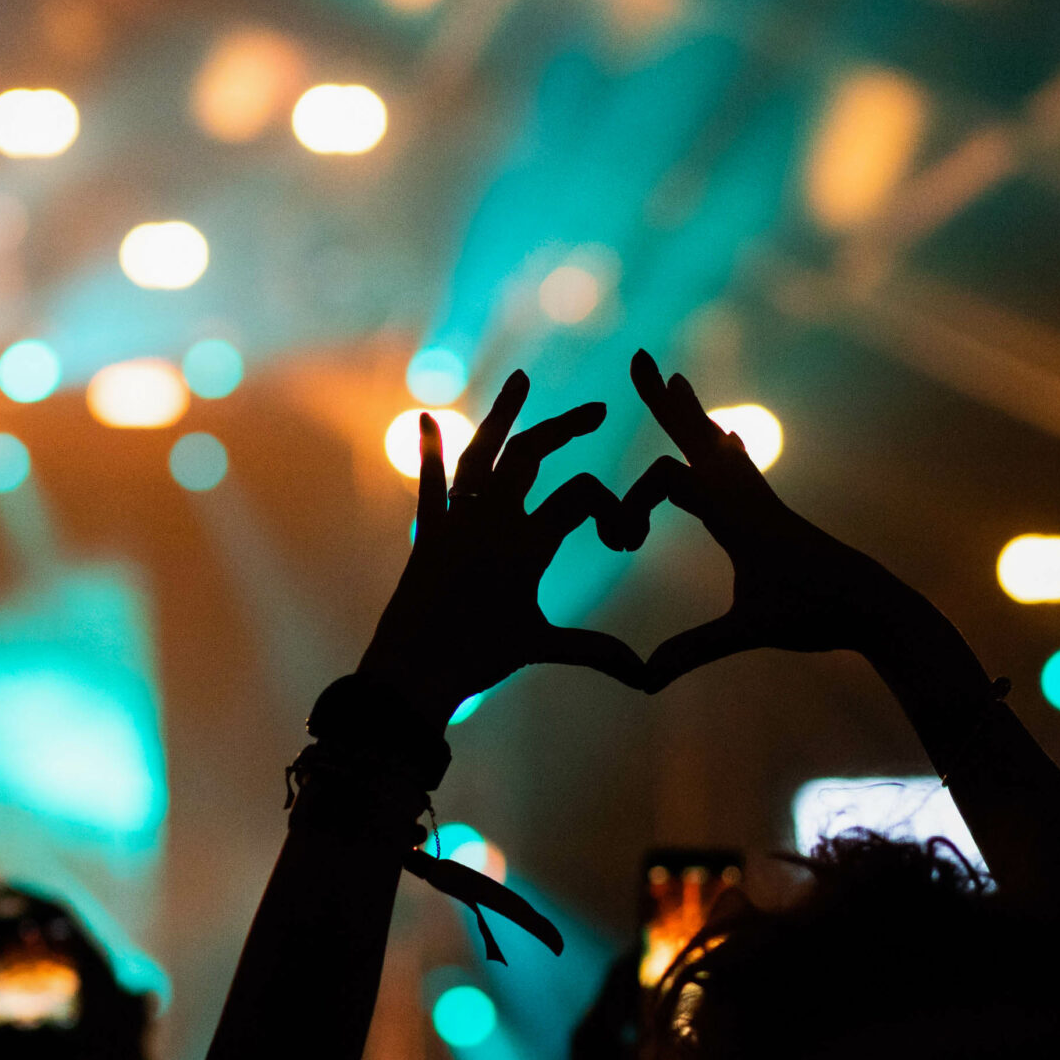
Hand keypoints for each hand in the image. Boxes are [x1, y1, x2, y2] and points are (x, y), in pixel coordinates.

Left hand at [359, 370, 646, 726]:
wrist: (412, 670)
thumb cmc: (479, 659)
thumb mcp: (541, 646)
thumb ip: (596, 651)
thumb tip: (647, 678)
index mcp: (529, 543)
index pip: (583, 497)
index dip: (613, 510)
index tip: (624, 541)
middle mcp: (493, 519)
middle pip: (534, 454)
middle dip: (568, 427)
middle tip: (598, 413)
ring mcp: (457, 520)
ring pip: (482, 453)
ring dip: (503, 414)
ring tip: (522, 381)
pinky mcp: (427, 532)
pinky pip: (430, 481)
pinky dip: (429, 449)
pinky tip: (424, 417)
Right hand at [610, 350, 908, 687]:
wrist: (876, 606)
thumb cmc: (814, 616)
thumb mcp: (749, 633)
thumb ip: (695, 649)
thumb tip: (643, 678)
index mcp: (735, 515)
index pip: (667, 481)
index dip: (631, 504)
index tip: (621, 545)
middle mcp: (747, 497)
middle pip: (695, 436)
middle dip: (664, 401)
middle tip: (639, 357)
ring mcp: (763, 502)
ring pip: (717, 446)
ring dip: (691, 413)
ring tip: (676, 377)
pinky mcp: (775, 516)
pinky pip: (742, 471)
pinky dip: (725, 451)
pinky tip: (729, 441)